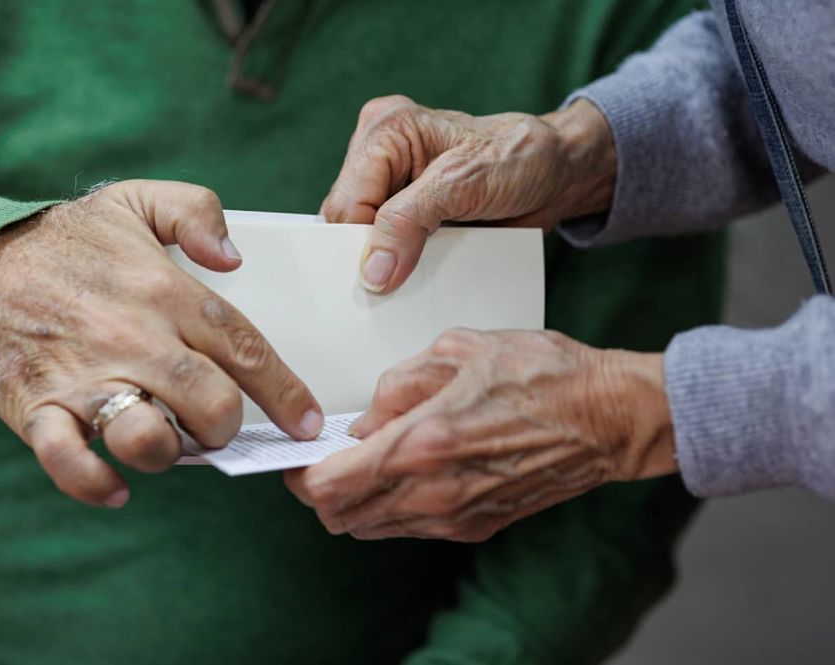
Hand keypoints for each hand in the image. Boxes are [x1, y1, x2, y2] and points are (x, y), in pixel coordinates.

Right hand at [0, 180, 322, 507]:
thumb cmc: (67, 240)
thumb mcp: (134, 200)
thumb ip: (195, 211)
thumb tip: (234, 259)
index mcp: (165, 291)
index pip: (244, 349)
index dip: (285, 392)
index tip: (307, 421)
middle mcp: (132, 338)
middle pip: (209, 403)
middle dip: (226, 427)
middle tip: (217, 423)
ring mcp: (84, 376)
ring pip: (146, 439)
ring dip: (169, 454)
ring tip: (168, 442)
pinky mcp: (38, 407)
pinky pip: (68, 462)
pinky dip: (95, 484)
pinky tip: (118, 487)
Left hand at [285, 329, 674, 540]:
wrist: (609, 417)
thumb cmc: (541, 373)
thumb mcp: (458, 349)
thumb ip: (396, 384)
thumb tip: (365, 419)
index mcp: (422, 444)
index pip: (328, 486)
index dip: (299, 475)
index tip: (297, 457)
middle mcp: (434, 493)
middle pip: (341, 517)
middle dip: (322, 490)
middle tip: (328, 455)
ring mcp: (456, 517)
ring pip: (372, 528)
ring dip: (356, 500)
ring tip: (368, 459)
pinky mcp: (477, 527)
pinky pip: (410, 528)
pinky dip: (391, 507)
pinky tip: (408, 469)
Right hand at [321, 96, 615, 292]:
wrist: (557, 175)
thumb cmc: (519, 159)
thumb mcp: (464, 184)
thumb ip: (409, 221)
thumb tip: (372, 271)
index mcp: (385, 131)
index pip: (345, 203)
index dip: (359, 246)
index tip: (383, 280)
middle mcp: (378, 154)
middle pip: (345, 223)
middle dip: (369, 256)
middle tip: (401, 278)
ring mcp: (389, 185)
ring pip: (360, 241)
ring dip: (385, 265)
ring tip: (416, 271)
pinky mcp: (403, 212)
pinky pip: (383, 248)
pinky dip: (398, 267)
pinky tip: (419, 271)